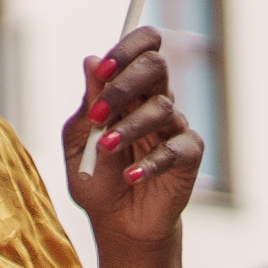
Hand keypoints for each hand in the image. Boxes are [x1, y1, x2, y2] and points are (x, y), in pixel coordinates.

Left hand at [61, 26, 194, 267]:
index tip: (103, 69)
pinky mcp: (189, 154)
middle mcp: (155, 101)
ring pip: (161, 108)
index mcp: (128, 90)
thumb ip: (88, 106)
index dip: (128, 48)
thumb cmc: (96, 176)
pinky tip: (131, 175)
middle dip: (124, 85)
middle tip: (99, 115)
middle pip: (156, 67)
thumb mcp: (78, 143)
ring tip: (104, 150)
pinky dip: (151, 162)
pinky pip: (175, 149)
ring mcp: (174, 126)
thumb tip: (91, 61)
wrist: (116, 220)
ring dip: (128, 128)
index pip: (143, 47)